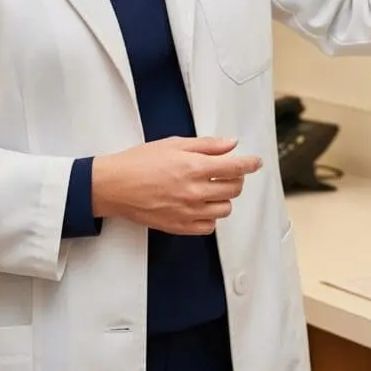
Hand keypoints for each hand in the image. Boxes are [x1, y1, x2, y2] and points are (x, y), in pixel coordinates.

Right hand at [91, 136, 262, 234]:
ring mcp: (188, 211)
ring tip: (211, 188)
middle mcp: (195, 191)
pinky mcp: (180, 226)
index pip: (235, 167)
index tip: (256, 162)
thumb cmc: (139, 162)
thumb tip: (231, 144)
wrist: (114, 186)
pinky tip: (200, 205)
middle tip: (228, 172)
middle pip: (234, 189)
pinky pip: (209, 226)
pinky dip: (210, 216)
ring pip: (225, 209)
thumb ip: (206, 145)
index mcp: (194, 167)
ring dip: (224, 197)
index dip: (250, 164)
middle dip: (236, 178)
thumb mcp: (173, 144)